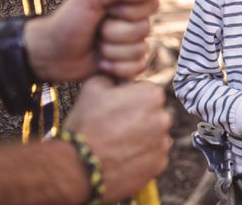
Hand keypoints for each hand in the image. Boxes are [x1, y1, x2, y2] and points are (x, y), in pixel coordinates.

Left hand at [26, 0, 160, 81]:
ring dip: (113, 51)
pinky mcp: (127, 64)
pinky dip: (117, 68)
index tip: (108, 10)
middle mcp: (133, 21)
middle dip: (116, 33)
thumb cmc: (66, 21)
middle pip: (146, 29)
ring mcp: (131, 44)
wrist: (49, 55)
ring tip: (96, 47)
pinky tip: (101, 64)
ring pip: (141, 50)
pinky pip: (138, 68)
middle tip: (97, 31)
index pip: (152, 4)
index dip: (130, 11)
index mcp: (127, 1)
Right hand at [64, 76, 171, 202]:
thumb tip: (119, 77)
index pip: (146, 91)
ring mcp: (163, 142)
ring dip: (140, 137)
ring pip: (153, 135)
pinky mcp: (159, 164)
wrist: (77, 166)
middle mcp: (164, 118)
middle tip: (114, 127)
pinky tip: (122, 157)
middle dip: (138, 118)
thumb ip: (114, 76)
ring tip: (116, 144)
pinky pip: (152, 156)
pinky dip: (141, 156)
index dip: (129, 98)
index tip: (114, 108)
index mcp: (152, 95)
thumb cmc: (85, 123)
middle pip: (152, 114)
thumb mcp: (93, 86)